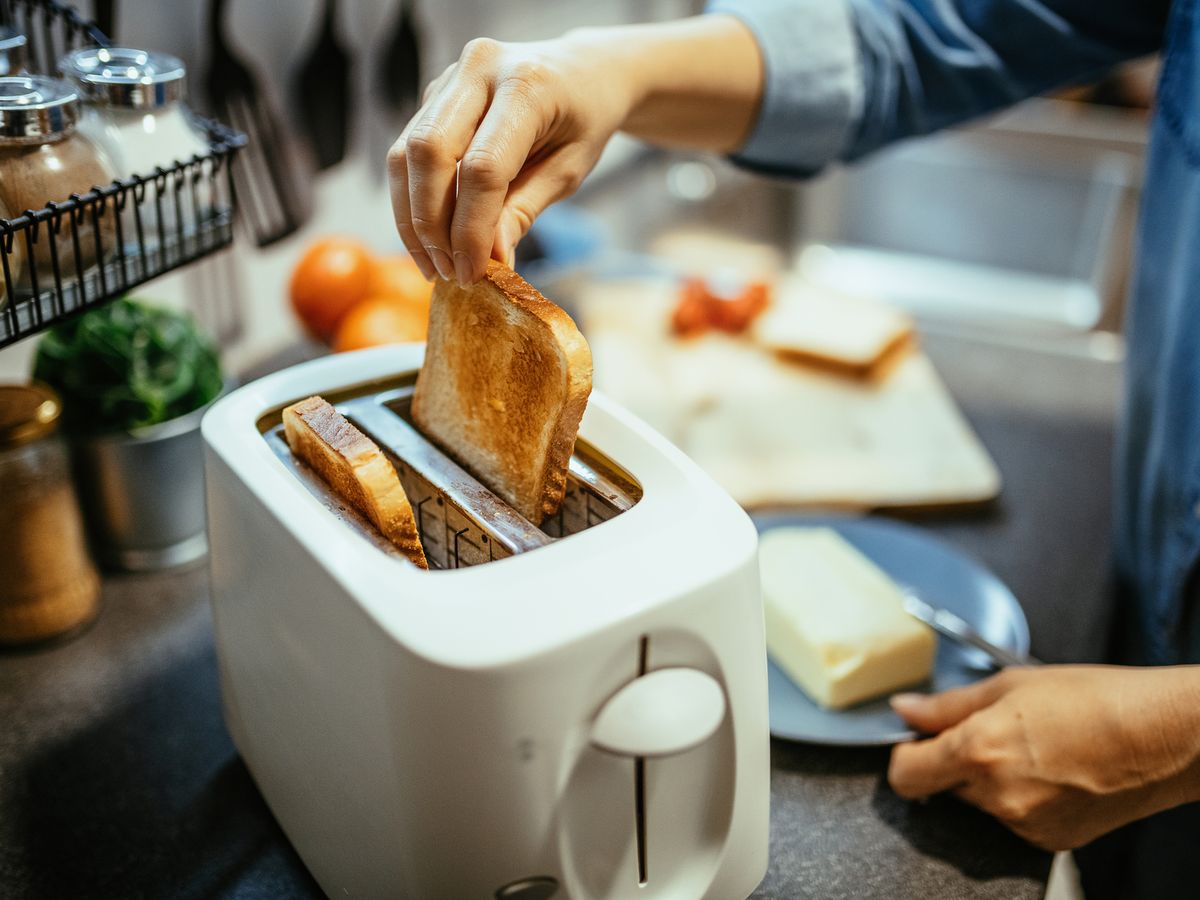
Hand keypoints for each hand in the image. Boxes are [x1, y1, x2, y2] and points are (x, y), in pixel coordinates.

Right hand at [387, 32, 635, 284]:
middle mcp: (479, 69)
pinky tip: (429, 238)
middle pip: (429, 152)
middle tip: (447, 272)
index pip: (482, 167)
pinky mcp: (433, 94)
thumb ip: (524, 210)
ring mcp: (450, 77)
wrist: (582, 71)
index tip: (472, 273)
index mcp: (527, 85)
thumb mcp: (569, 171)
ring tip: (434, 265)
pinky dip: (412, 200)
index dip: (471, 229)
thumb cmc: (583, 120)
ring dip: (413, 218)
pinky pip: (407, 150)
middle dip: (431, 224)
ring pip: (406, 153)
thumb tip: (490, 261)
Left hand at [887, 665, 1199, 849]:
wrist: (1164, 737)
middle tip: (993, 731)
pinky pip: (1013, 819)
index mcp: (979, 750)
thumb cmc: (1097, 700)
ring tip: (1033, 747)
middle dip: (955, 761)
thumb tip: (906, 709)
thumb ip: (948, 704)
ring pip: (979, 803)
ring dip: (990, 780)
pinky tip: (1051, 772)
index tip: (913, 743)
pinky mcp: (1049, 842)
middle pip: (943, 786)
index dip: (903, 757)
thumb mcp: (1011, 685)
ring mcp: (1024, 823)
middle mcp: (997, 795)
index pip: (905, 775)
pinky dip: (1020, 798)